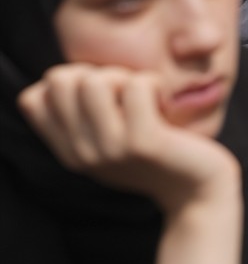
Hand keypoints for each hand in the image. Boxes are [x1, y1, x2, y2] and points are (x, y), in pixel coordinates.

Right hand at [19, 64, 239, 206]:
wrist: (198, 191)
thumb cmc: (158, 153)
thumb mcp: (109, 140)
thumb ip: (82, 117)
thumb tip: (59, 76)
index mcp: (69, 151)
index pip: (32, 99)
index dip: (68, 82)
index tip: (102, 95)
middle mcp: (81, 152)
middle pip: (60, 80)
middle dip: (96, 73)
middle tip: (126, 93)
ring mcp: (110, 149)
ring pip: (95, 80)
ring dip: (125, 77)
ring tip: (145, 98)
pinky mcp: (143, 143)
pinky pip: (137, 85)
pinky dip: (153, 83)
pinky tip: (164, 104)